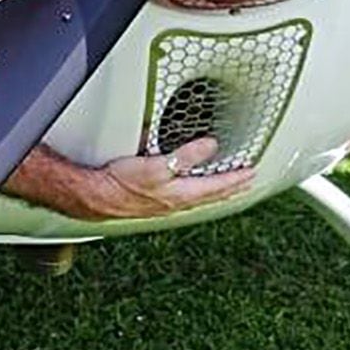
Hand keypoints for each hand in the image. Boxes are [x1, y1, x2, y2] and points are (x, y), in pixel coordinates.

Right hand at [75, 134, 254, 220]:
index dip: (236, 178)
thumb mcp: (158, 165)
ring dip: (216, 190)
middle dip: (232, 187)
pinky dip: (197, 192)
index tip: (252, 172)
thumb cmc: (123, 182)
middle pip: (212, 195)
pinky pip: (185, 197)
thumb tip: (210, 146)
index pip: (217, 185)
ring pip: (199, 197)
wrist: (97, 195)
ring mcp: (166, 203)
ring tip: (228, 186)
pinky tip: (193, 189)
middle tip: (248, 182)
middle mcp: (177, 202)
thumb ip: (186, 155)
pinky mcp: (154, 201)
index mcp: (182, 194)